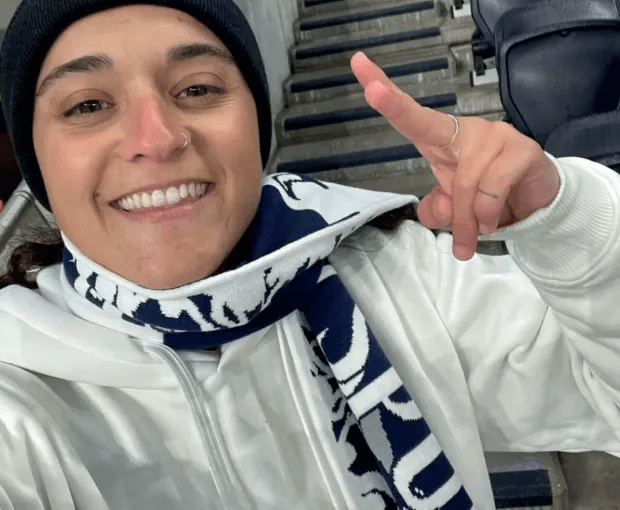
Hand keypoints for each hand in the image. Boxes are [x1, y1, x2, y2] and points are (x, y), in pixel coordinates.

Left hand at [350, 52, 559, 260]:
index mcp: (441, 140)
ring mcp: (495, 135)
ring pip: (466, 180)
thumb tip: (436, 211)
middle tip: (459, 245)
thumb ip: (435, 211)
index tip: (359, 67)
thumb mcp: (451, 209)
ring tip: (480, 231)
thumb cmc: (486, 196)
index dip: (386, 95)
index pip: (410, 116)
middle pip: (431, 137)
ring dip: (471, 219)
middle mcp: (466, 131)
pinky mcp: (522, 148)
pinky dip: (489, 212)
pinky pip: (493, 185)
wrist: (533, 201)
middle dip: (436, 182)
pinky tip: (495, 220)